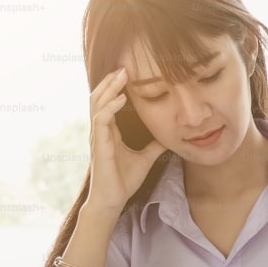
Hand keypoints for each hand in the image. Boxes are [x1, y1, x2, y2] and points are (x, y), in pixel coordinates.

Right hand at [86, 68, 165, 212]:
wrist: (113, 201)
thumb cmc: (124, 181)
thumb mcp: (146, 158)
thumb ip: (154, 145)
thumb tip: (170, 137)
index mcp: (109, 131)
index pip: (108, 102)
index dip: (115, 87)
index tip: (129, 73)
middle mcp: (101, 131)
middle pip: (99, 97)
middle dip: (110, 81)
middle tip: (124, 66)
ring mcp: (97, 137)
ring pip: (97, 104)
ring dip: (109, 88)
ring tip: (121, 75)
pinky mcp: (99, 145)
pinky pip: (101, 120)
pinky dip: (110, 107)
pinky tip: (122, 98)